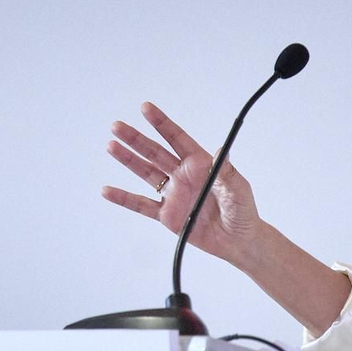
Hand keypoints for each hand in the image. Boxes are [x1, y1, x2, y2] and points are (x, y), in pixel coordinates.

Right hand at [101, 102, 262, 263]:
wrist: (238, 242)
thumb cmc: (243, 212)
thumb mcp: (239, 190)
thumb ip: (228, 173)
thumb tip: (221, 151)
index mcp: (199, 164)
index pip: (176, 139)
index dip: (161, 123)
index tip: (146, 109)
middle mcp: (182, 175)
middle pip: (155, 152)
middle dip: (136, 139)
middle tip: (118, 126)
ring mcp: (173, 194)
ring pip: (145, 173)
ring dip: (128, 160)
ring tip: (111, 146)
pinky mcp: (166, 215)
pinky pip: (141, 205)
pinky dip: (124, 198)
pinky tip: (108, 191)